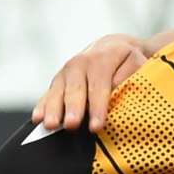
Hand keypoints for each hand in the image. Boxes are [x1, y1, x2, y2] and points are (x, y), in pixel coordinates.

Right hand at [31, 34, 147, 132]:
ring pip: (58, 91)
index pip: (99, 86)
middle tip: (71, 125)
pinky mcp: (58, 80)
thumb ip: (128, 77)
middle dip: (73, 108)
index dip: (97, 107)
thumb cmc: (128, 62)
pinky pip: (48, 93)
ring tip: (51, 125)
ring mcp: (66, 72)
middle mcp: (80, 63)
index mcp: (101, 59)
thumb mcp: (136, 64)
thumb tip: (117, 93)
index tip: (96, 126)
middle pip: (75, 89)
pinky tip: (37, 118)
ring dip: (54, 109)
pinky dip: (42, 106)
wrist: (112, 47)